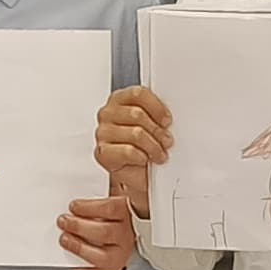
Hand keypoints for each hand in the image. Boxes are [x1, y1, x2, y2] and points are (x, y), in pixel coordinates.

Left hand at [62, 194, 139, 269]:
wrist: (120, 239)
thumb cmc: (109, 217)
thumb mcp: (107, 200)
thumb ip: (95, 196)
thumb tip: (75, 181)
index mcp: (126, 214)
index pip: (110, 209)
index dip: (89, 208)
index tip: (73, 206)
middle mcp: (125, 236)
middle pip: (104, 232)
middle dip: (79, 226)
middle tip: (63, 221)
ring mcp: (119, 255)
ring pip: (102, 256)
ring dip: (78, 247)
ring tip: (64, 239)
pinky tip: (72, 260)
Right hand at [93, 86, 170, 216]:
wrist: (137, 175)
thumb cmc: (144, 147)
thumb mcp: (152, 125)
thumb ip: (156, 115)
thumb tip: (168, 117)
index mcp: (120, 100)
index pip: (138, 94)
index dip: (156, 107)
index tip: (167, 120)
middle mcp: (108, 114)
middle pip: (137, 114)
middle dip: (157, 130)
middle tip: (166, 140)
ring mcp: (103, 133)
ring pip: (135, 133)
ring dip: (153, 146)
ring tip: (159, 153)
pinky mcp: (102, 152)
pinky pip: (128, 151)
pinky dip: (141, 157)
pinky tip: (144, 159)